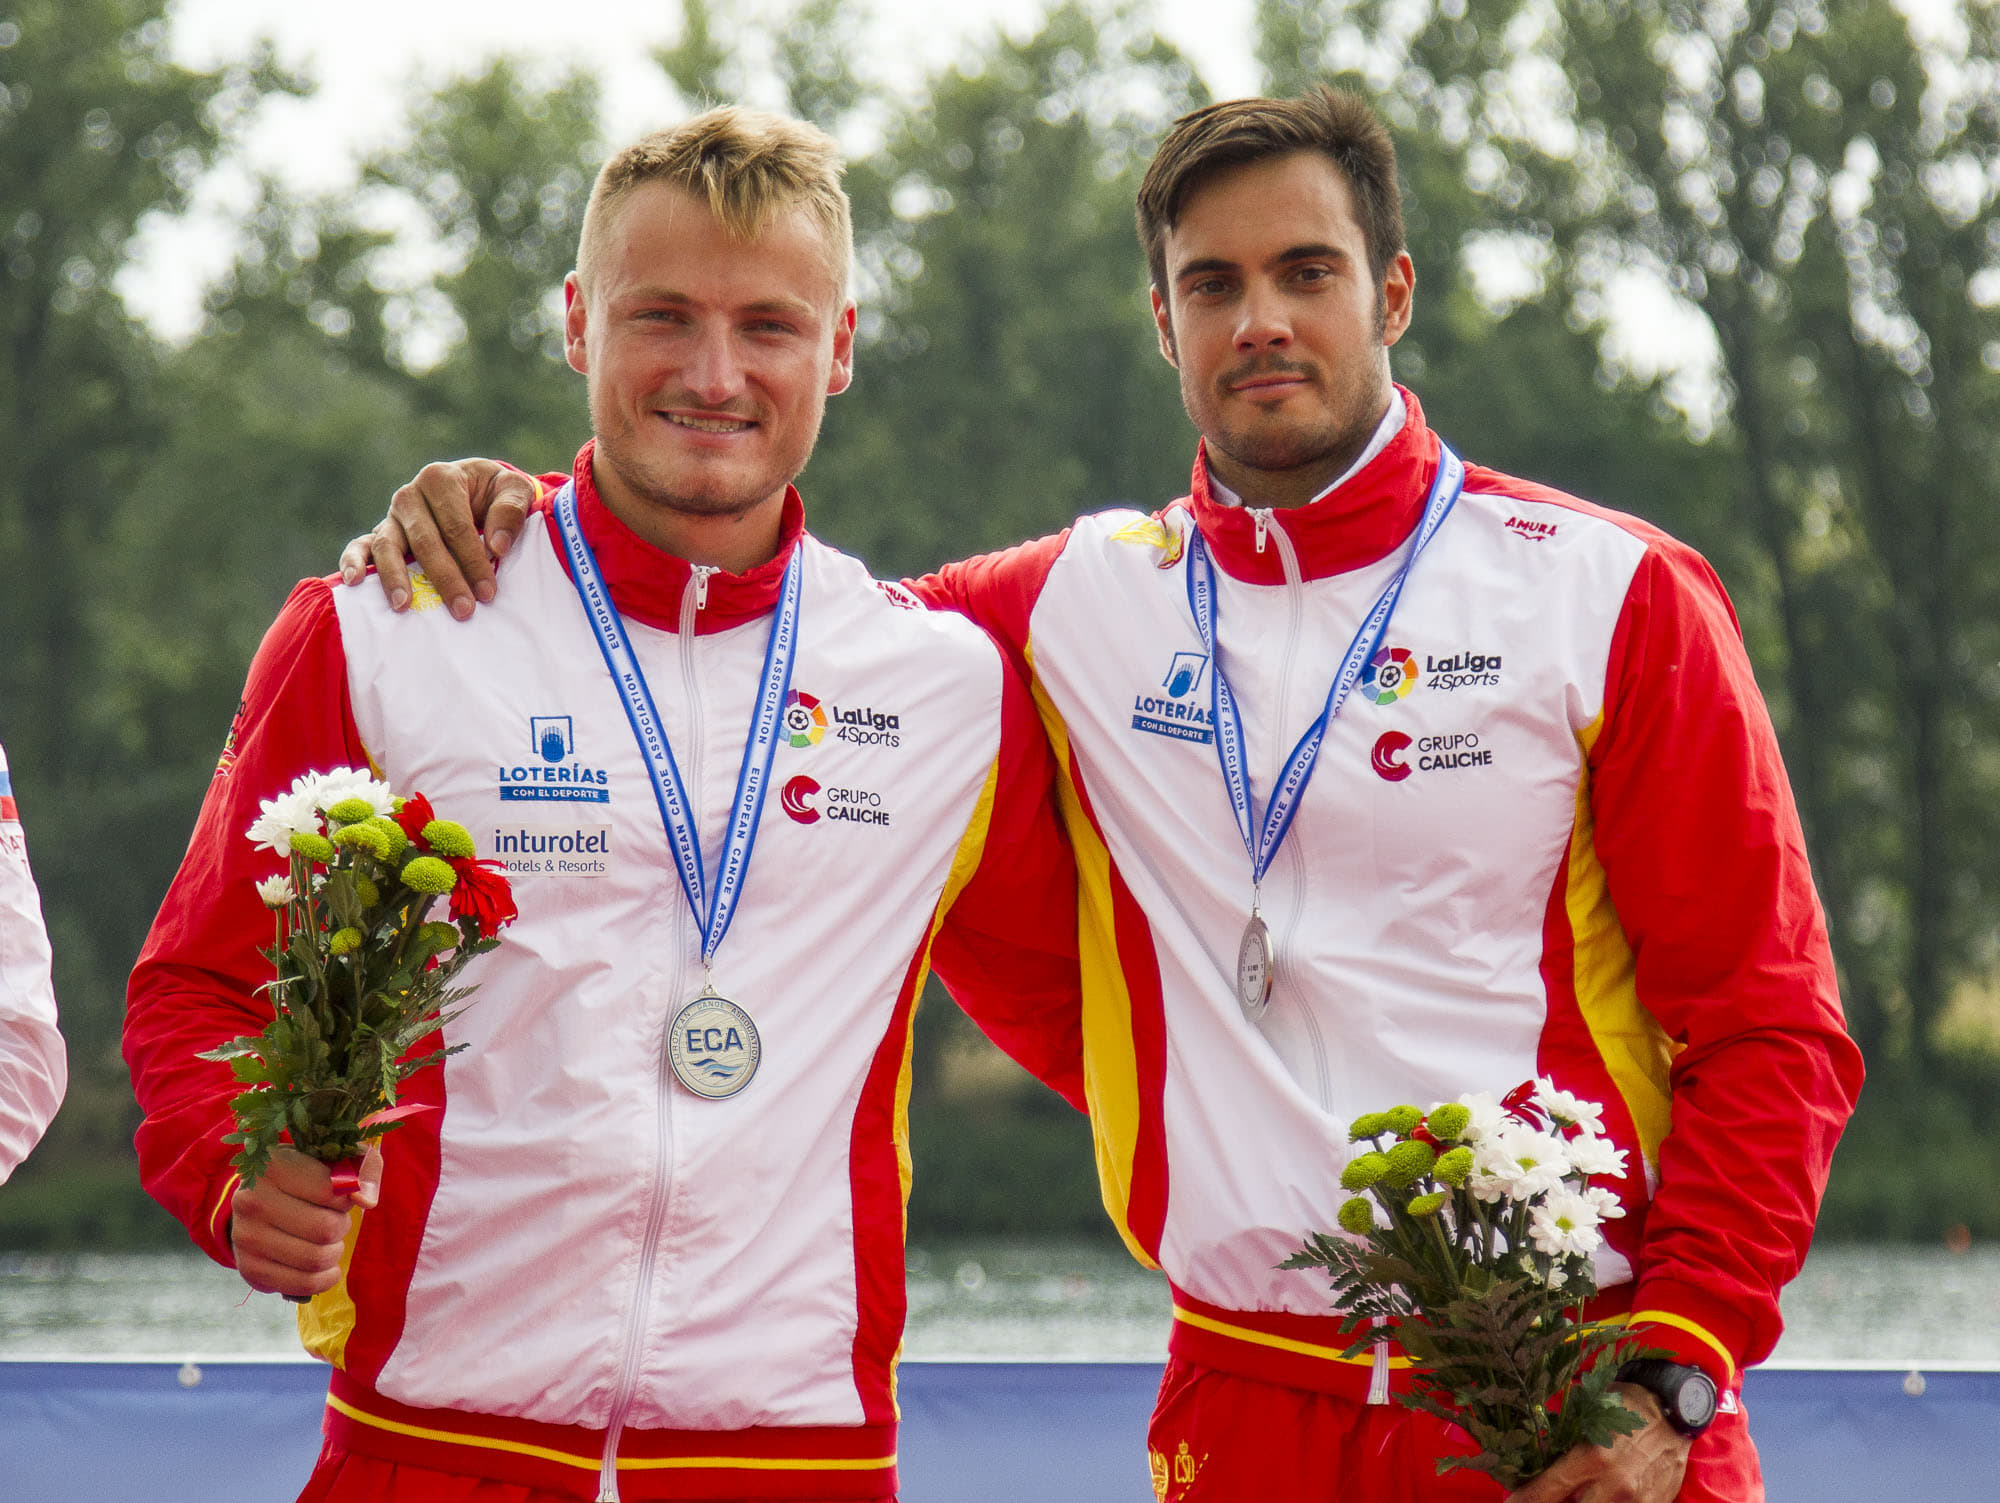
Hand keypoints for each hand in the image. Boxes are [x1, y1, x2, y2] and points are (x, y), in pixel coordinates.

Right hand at [229, 1145, 382, 1297]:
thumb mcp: (333, 1159)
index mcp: (272, 1166)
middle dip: (341, 1226)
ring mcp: (245, 1237)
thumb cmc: (305, 1176)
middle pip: (324, 1228)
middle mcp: (250, 1201)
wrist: (259, 1203)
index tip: (341, 1196)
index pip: (329, 1190)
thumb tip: (367, 1201)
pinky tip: (326, 1267)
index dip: (346, 1197)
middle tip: (335, 1221)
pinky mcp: (249, 1269)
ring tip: (329, 1241)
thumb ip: (361, 1168)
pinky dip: (325, 1278)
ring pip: (315, 1258)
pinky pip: (303, 1284)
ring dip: (334, 1252)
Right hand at [337, 458, 535, 619]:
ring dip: (395, 577)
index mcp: (441, 479)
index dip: (473, 560)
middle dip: (445, 578)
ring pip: (388, 546)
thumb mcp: (514, 489)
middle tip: (463, 610)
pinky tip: (354, 581)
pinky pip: (361, 546)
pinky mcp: (381, 532)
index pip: (457, 527)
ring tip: (404, 605)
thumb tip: (497, 546)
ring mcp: (392, 515)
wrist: (477, 489)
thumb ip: (511, 511)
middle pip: (425, 541)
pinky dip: (353, 561)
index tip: (488, 592)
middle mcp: (410, 495)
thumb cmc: (496, 492)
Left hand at [1504, 1387, 1692, 1502]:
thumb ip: (1563, 1440)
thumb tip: (1534, 1457)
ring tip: (1573, 1494)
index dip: (1526, 1499)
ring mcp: (1637, 1500)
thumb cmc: (1625, 1405)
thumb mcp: (1588, 1415)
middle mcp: (1615, 1483)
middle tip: (1542, 1499)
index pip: (1549, 1488)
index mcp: (1593, 1456)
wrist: (1674, 1409)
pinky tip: (1597, 1496)